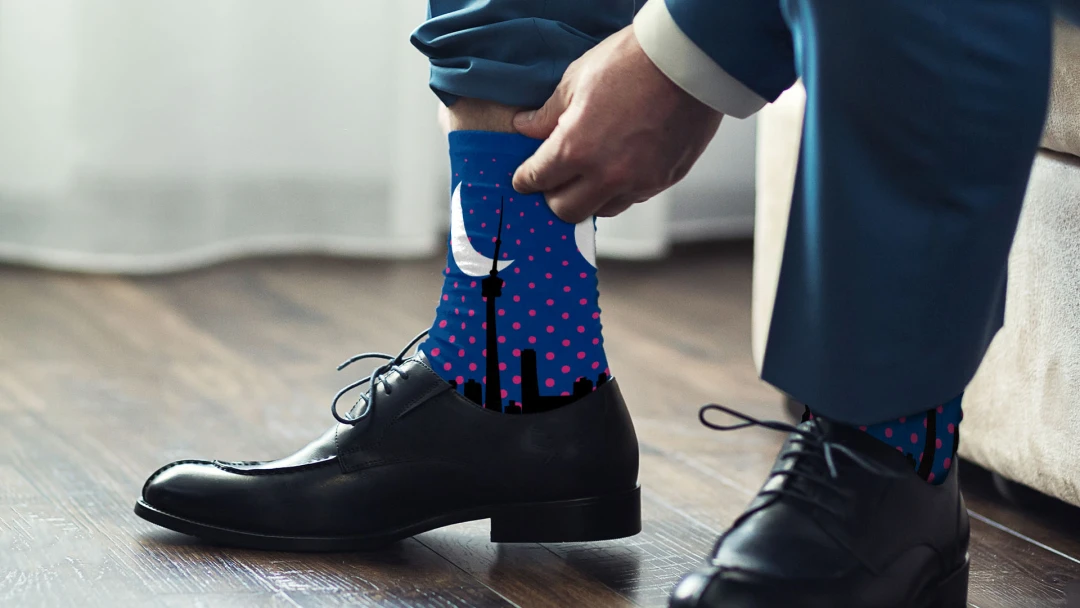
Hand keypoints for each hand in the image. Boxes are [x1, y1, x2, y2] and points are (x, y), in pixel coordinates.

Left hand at [512, 25, 723, 223]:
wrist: (689, 60)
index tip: (524, 179)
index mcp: (576, 149)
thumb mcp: (577, 80)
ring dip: (590, 197)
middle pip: (566, 211)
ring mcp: (638, 182)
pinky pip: (633, 197)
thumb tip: (527, 127)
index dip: (525, 180)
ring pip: (602, 210)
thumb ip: (548, 113)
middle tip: (554, 180)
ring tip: (590, 174)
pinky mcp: (664, 180)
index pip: (537, 180)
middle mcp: (606, 175)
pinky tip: (620, 166)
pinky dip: (621, 189)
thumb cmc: (634, 63)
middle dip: (554, 197)